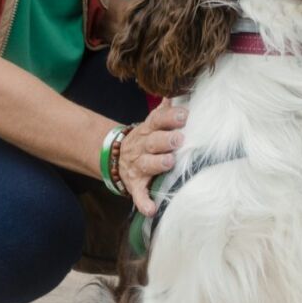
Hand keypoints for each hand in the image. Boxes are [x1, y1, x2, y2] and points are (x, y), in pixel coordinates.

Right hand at [110, 102, 186, 216]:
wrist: (117, 158)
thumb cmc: (144, 140)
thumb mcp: (151, 124)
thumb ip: (163, 112)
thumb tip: (176, 93)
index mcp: (147, 131)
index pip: (158, 120)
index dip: (170, 117)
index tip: (184, 115)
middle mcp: (142, 147)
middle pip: (153, 142)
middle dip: (166, 140)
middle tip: (179, 139)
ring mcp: (137, 166)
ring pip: (147, 164)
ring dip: (158, 164)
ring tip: (169, 162)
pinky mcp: (135, 185)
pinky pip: (138, 195)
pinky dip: (144, 202)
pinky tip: (151, 209)